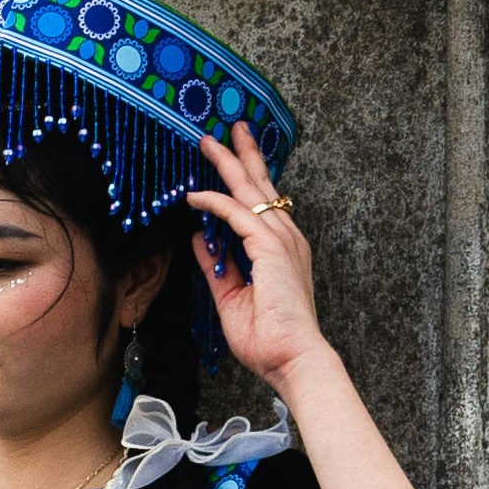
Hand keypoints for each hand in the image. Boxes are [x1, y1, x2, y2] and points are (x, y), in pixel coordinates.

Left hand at [190, 119, 325, 386]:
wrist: (292, 359)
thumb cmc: (268, 338)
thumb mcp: (231, 295)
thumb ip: (216, 266)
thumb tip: (200, 239)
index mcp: (281, 249)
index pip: (262, 205)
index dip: (244, 180)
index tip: (228, 158)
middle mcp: (286, 238)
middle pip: (262, 186)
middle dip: (244, 155)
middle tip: (229, 129)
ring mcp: (282, 240)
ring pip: (251, 191)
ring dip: (229, 164)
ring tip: (209, 141)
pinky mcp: (272, 247)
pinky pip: (239, 214)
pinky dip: (216, 202)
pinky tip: (196, 195)